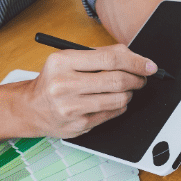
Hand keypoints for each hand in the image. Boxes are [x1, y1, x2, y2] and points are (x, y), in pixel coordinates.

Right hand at [19, 44, 154, 137]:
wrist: (30, 108)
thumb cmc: (54, 81)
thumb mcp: (68, 60)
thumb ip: (100, 56)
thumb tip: (135, 57)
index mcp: (63, 62)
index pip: (111, 58)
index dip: (136, 61)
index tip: (150, 65)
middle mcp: (64, 84)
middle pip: (117, 80)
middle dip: (137, 79)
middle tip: (142, 78)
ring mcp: (72, 107)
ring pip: (119, 99)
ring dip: (130, 93)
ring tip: (126, 89)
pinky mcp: (79, 124)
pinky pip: (113, 113)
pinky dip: (121, 106)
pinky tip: (114, 101)